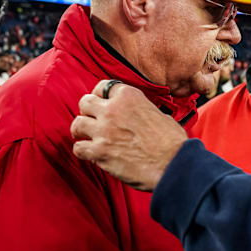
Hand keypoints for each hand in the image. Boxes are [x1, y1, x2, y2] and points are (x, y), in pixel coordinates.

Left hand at [71, 80, 187, 190]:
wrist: (174, 164)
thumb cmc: (172, 142)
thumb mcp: (160, 114)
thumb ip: (142, 110)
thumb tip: (138, 116)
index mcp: (129, 96)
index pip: (103, 86)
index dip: (100, 95)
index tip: (101, 103)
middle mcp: (113, 109)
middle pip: (85, 102)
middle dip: (87, 111)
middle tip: (93, 121)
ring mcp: (104, 130)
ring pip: (77, 124)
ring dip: (81, 131)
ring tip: (87, 137)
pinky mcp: (99, 152)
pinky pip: (78, 148)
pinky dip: (83, 151)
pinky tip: (91, 154)